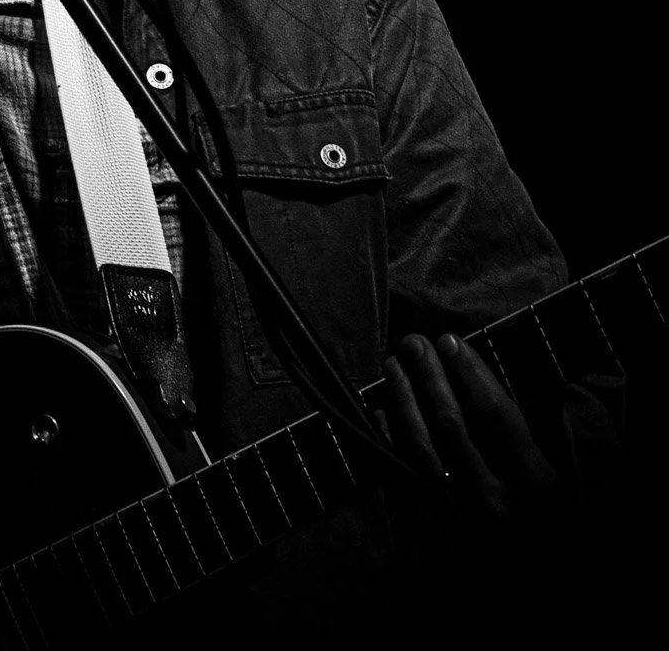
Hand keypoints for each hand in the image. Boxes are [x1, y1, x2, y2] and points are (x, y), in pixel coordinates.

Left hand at [381, 331, 557, 523]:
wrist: (526, 605)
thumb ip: (548, 438)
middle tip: (413, 342)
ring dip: (402, 399)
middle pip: (452, 423)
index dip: (470, 372)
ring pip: (420, 446)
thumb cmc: (547, 533)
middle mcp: (494, 501)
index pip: (496, 414)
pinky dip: (387, 440)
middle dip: (429, 375)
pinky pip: (399, 478)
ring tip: (392, 366)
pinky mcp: (427, 540)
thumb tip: (530, 382)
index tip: (450, 340)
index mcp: (534, 486)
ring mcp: (457, 522)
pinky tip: (378, 411)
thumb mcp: (567, 490)